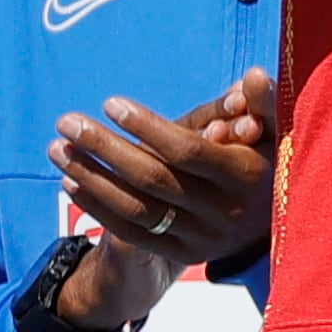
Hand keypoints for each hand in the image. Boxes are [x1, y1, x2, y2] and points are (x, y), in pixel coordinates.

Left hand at [51, 66, 277, 323]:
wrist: (272, 223)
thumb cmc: (265, 160)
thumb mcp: (273, 130)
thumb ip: (263, 102)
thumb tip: (250, 76)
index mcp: (249, 176)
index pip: (189, 152)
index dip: (148, 127)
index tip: (111, 103)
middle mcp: (226, 211)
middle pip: (154, 178)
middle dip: (106, 148)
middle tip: (67, 122)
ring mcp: (204, 237)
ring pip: (137, 207)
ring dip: (92, 177)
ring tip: (58, 149)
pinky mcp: (184, 255)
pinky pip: (133, 231)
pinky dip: (98, 207)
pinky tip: (71, 182)